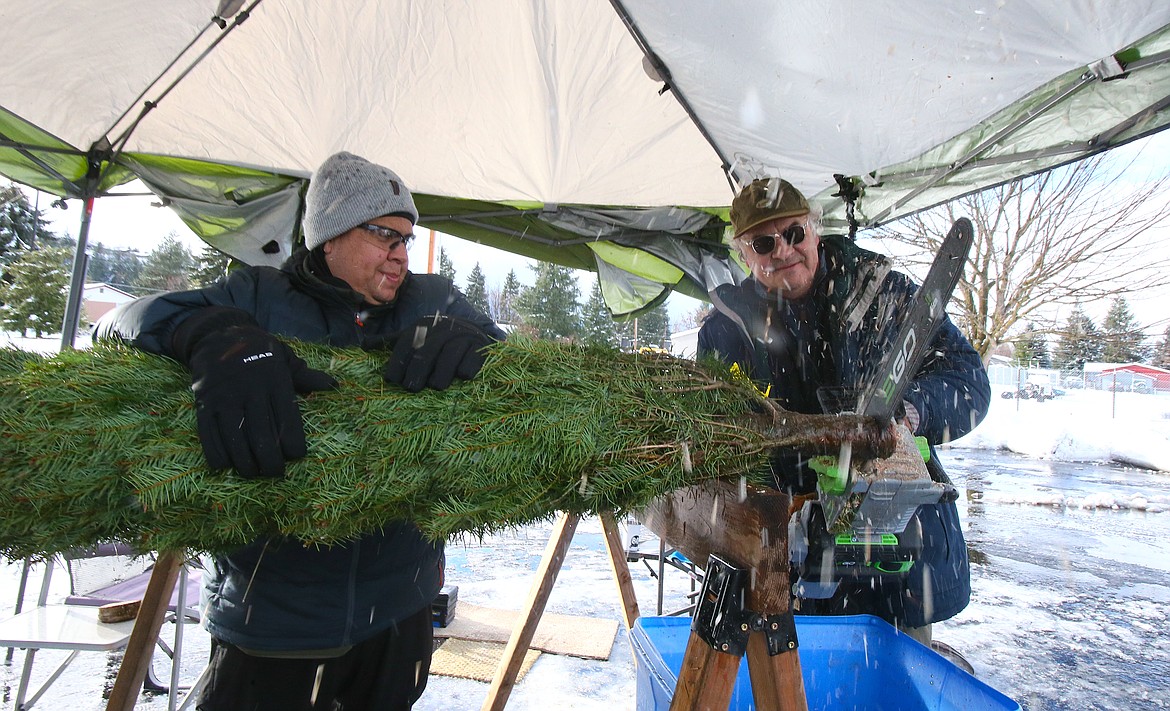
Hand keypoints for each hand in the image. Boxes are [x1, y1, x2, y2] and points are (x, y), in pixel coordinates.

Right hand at [173, 308, 336, 477]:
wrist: (216, 335)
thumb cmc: (259, 351)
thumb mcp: (285, 358)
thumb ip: (306, 376)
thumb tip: (334, 385)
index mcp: (275, 381)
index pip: (288, 420)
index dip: (293, 445)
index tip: (296, 456)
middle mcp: (250, 390)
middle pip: (262, 437)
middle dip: (271, 462)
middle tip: (275, 473)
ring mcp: (224, 398)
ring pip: (236, 441)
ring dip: (245, 463)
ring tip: (254, 472)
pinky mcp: (203, 404)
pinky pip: (209, 436)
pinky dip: (218, 456)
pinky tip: (227, 465)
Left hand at [382, 315, 495, 391]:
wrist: (474, 332)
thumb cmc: (438, 340)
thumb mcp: (415, 337)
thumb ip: (392, 342)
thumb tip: (363, 346)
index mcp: (423, 326)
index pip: (406, 344)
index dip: (398, 363)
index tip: (392, 380)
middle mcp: (442, 329)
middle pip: (426, 354)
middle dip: (416, 373)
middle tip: (412, 389)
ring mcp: (462, 337)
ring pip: (448, 359)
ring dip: (440, 376)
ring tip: (436, 386)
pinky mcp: (480, 347)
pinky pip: (471, 362)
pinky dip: (466, 371)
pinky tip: (462, 378)